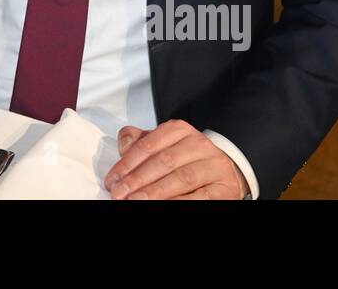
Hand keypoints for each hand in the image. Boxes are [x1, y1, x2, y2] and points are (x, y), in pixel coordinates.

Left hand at [102, 119, 247, 199]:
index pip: (148, 145)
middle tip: (120, 193)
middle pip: (163, 162)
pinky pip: (200, 197)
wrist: (224, 170)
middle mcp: (198, 145)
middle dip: (138, 180)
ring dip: (155, 192)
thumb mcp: (162, 145)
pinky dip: (179, 202)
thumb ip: (140, 142)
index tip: (113, 180)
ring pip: (181, 178)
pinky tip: (163, 206)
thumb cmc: (187, 158)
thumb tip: (123, 144)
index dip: (127, 164)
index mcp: (179, 131)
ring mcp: (213, 166)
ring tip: (136, 201)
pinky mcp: (223, 188)